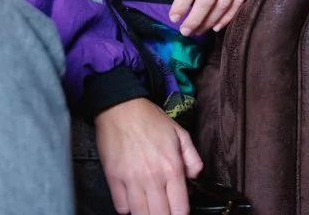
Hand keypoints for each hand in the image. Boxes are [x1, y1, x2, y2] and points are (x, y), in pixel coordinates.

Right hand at [94, 98, 202, 214]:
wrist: (120, 106)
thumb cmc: (149, 118)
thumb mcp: (179, 132)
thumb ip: (192, 157)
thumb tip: (195, 176)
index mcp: (172, 167)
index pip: (180, 209)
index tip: (177, 211)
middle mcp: (153, 177)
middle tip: (163, 209)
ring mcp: (131, 179)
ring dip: (145, 214)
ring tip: (148, 207)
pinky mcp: (113, 178)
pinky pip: (121, 207)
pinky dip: (127, 208)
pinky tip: (132, 199)